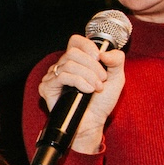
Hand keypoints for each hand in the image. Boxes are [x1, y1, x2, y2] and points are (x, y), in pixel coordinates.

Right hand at [38, 36, 125, 151]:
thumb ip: (116, 60)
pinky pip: (62, 76)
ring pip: (69, 64)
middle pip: (73, 52)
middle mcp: (63, 66)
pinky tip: (87, 90)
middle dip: (92, 66)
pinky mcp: (47, 88)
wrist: (94, 123)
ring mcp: (53, 77)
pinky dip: (79, 81)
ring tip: (96, 88)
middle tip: (101, 79)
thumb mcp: (116, 78)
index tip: (100, 59)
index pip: (75, 41)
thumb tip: (103, 53)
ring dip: (88, 76)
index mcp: (77, 61)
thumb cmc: (101, 102)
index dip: (88, 46)